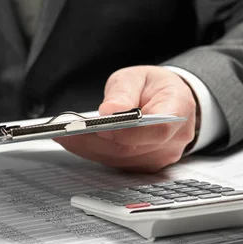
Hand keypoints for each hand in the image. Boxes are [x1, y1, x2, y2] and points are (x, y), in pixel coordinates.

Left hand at [55, 66, 196, 171]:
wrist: (166, 100)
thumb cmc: (152, 87)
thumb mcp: (136, 78)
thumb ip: (123, 93)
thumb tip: (110, 111)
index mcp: (179, 110)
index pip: (157, 130)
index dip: (129, 132)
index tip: (102, 126)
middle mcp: (173, 140)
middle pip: (132, 148)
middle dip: (96, 140)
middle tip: (67, 130)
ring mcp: (159, 157)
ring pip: (120, 158)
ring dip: (89, 147)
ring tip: (63, 134)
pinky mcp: (143, 165)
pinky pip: (115, 162)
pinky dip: (92, 152)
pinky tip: (73, 141)